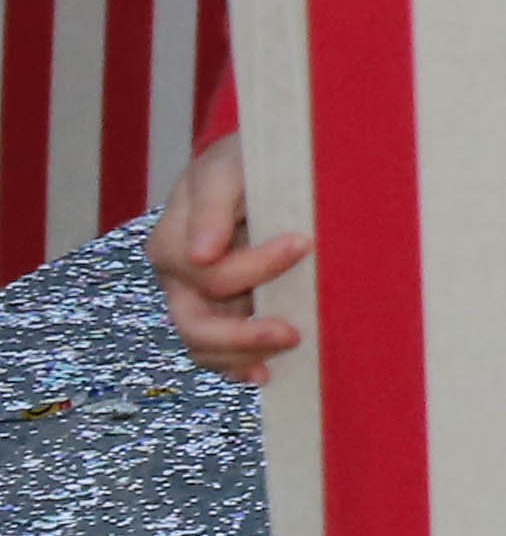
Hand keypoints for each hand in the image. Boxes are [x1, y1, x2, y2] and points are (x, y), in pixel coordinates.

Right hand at [146, 130, 303, 383]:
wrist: (253, 164)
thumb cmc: (241, 161)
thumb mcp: (228, 167)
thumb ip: (212, 206)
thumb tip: (200, 256)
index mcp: (171, 241)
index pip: (210, 274)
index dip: (257, 266)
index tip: (304, 243)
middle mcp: (176, 277)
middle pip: (195, 324)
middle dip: (244, 336)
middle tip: (295, 332)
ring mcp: (193, 299)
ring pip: (202, 347)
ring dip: (243, 356)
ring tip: (290, 347)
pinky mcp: (216, 311)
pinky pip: (216, 353)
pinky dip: (238, 367)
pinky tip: (267, 374)